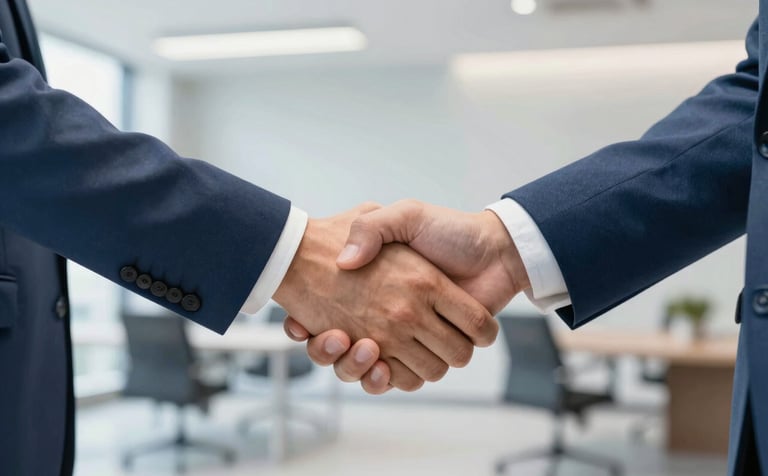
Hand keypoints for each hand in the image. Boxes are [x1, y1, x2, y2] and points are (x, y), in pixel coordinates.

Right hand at [273, 203, 497, 391]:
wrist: (494, 248)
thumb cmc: (449, 231)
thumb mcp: (405, 215)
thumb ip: (371, 227)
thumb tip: (344, 261)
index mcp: (378, 288)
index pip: (327, 317)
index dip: (308, 326)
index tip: (299, 323)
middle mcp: (390, 316)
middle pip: (347, 353)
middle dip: (336, 353)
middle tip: (333, 336)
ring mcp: (409, 337)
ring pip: (370, 371)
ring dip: (358, 367)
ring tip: (358, 346)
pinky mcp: (430, 353)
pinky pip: (401, 379)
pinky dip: (387, 379)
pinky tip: (378, 364)